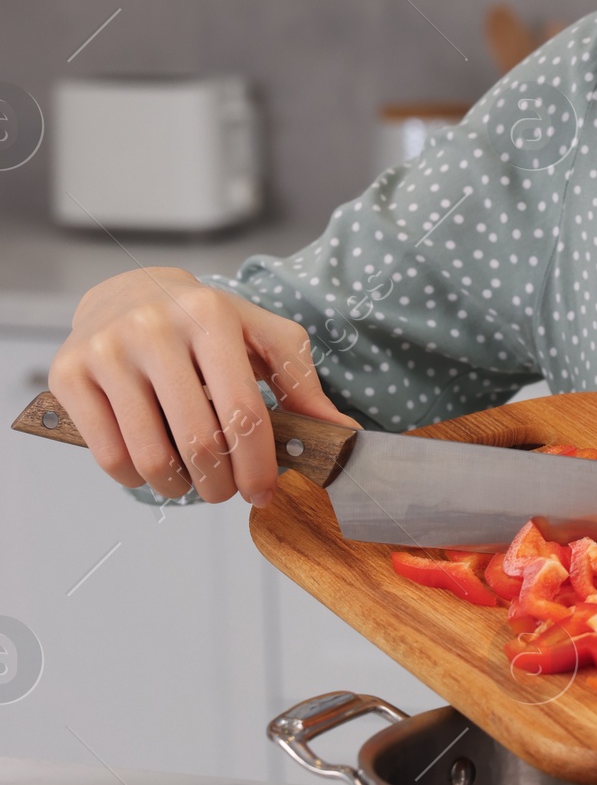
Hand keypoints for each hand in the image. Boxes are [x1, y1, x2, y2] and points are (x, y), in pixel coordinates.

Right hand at [50, 268, 356, 506]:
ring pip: (151, 458)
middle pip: (199, 442)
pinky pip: (109, 456)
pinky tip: (151, 463)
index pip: (243, 412)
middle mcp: (154, 328)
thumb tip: (340, 434)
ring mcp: (106, 350)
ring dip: (179, 488)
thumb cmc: (204, 322)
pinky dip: (136, 478)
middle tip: (225, 491)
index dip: (258, 466)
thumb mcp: (262, 336)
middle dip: (221, 485)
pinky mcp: (68, 373)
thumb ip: (302, 382)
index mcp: (210, 315)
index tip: (263, 493)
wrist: (127, 291)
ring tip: (190, 479)